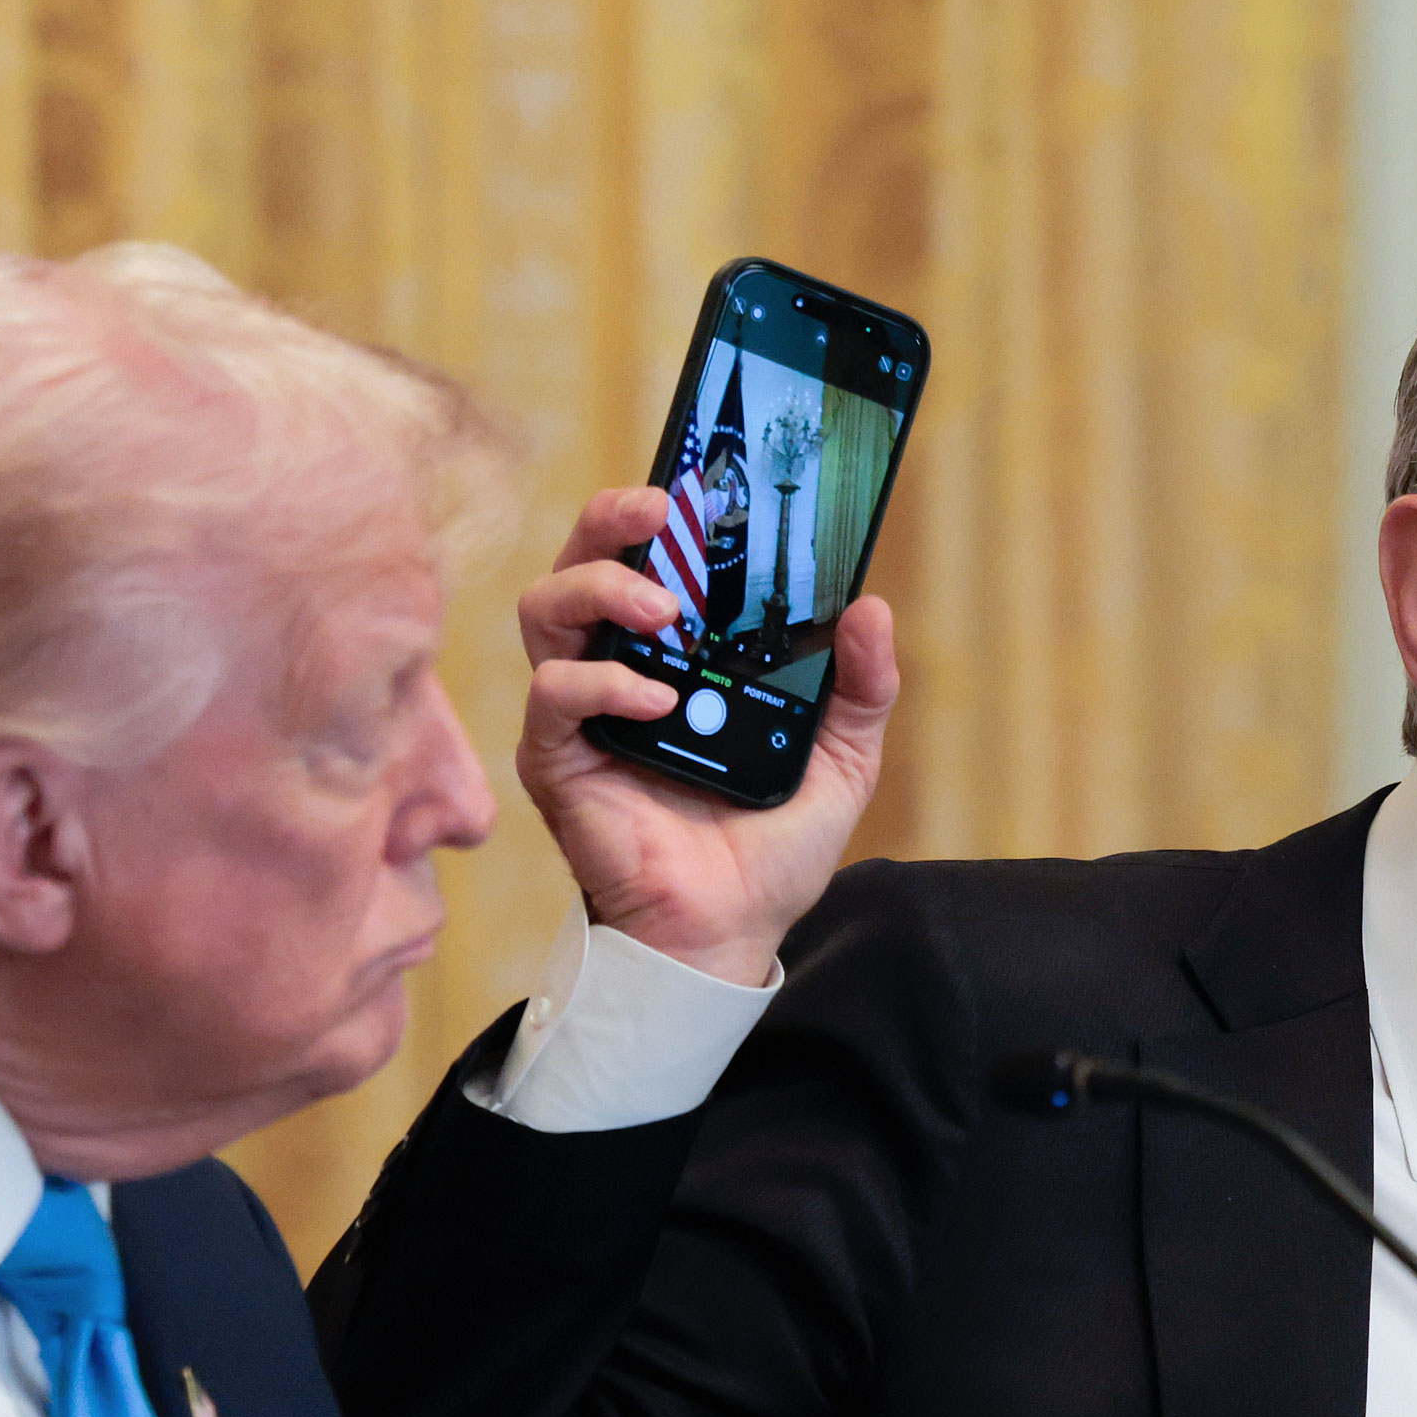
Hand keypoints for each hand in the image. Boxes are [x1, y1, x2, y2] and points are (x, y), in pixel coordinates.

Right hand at [513, 487, 898, 983]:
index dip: (660, 511)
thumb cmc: (769, 849)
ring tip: (666, 609)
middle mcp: (617, 667)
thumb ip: (861, 686)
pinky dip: (603, 683)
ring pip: (546, 609)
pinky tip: (657, 698)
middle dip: (612, 519)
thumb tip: (870, 607)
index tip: (701, 482)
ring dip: (601, 589)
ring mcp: (580, 712)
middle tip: (665, 513)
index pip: (649, 557)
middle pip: (580, 560)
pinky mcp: (557, 761)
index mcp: (675, 652)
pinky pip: (554, 696)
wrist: (732, 933)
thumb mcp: (842, 759)